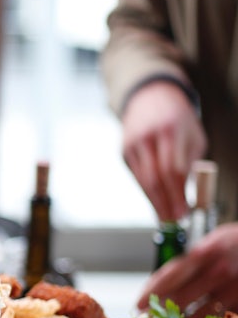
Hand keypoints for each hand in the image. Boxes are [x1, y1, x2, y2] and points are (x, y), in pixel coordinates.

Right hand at [122, 82, 206, 221]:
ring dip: (154, 202)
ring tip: (164, 217)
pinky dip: (146, 191)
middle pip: (154, 178)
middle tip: (172, 221)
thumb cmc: (177, 117)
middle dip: (164, 204)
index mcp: (170, 130)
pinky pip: (137, 176)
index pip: (173, 169)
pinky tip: (155, 201)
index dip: (177, 194)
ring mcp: (132, 144)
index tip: (183, 212)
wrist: (149, 96)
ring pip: (143, 180)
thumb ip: (190, 162)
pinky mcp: (124, 151)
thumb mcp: (193, 135)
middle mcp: (148, 137)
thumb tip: (185, 193)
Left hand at [137, 223, 237, 316]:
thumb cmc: (236, 243)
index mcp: (205, 253)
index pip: (170, 276)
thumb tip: (163, 284)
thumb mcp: (213, 242)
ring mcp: (232, 289)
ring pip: (200, 316)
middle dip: (162, 313)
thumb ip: (191, 261)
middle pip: (181, 300)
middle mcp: (217, 271)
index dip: (152, 293)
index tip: (138, 305)